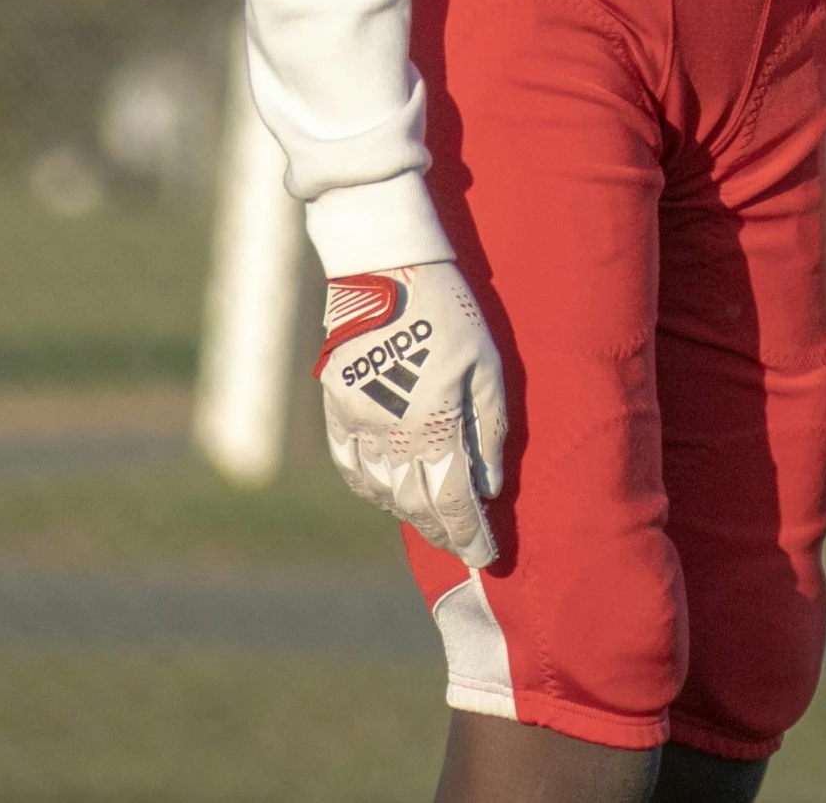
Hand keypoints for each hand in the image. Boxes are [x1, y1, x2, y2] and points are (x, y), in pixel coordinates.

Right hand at [315, 260, 506, 565]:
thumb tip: (490, 487)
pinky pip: (351, 466)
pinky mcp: (336, 406)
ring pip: (384, 491)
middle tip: (465, 547)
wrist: (385, 267)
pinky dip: (372, 488)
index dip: (472, 536)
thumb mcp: (486, 365)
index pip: (455, 502)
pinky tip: (388, 494)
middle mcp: (391, 436)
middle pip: (418, 504)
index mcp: (433, 426)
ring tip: (433, 524)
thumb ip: (489, 429)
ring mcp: (357, 423)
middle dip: (445, 531)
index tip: (489, 558)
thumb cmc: (449, 311)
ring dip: (410, 514)